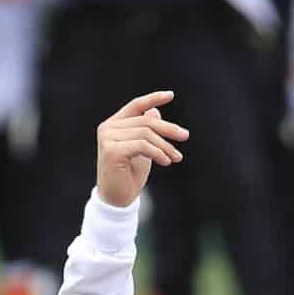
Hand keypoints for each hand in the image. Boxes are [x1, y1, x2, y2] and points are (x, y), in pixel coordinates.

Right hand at [94, 90, 188, 209]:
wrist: (118, 200)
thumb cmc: (130, 176)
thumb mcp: (143, 150)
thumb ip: (147, 131)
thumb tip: (156, 112)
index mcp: (114, 124)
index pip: (136, 105)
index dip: (153, 98)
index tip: (171, 95)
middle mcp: (108, 128)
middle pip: (145, 121)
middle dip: (168, 129)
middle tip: (185, 136)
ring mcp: (108, 138)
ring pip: (146, 133)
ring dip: (165, 146)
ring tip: (176, 158)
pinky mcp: (112, 150)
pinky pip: (142, 145)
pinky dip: (158, 153)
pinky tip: (166, 162)